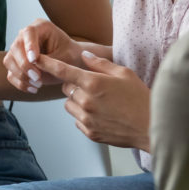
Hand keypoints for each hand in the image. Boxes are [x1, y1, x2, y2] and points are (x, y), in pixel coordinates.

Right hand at [4, 19, 82, 93]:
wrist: (71, 61)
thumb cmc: (71, 56)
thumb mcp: (66, 57)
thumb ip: (50, 61)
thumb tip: (33, 67)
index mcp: (41, 27)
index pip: (29, 32)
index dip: (29, 46)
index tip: (34, 60)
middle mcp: (26, 36)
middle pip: (15, 47)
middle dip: (25, 65)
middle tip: (38, 78)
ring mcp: (19, 48)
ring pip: (9, 60)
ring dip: (21, 75)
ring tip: (38, 85)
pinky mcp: (16, 62)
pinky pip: (11, 73)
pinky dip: (20, 83)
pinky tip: (33, 89)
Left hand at [34, 50, 152, 150]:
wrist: (151, 127)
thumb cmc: (140, 98)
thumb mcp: (124, 73)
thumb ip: (100, 64)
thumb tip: (83, 56)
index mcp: (94, 83)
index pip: (62, 71)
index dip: (47, 63)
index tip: (36, 59)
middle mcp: (86, 101)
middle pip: (65, 88)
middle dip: (73, 84)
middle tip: (92, 85)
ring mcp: (87, 119)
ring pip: (69, 105)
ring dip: (77, 100)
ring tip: (98, 101)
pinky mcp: (90, 133)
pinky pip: (77, 120)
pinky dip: (83, 115)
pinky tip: (101, 114)